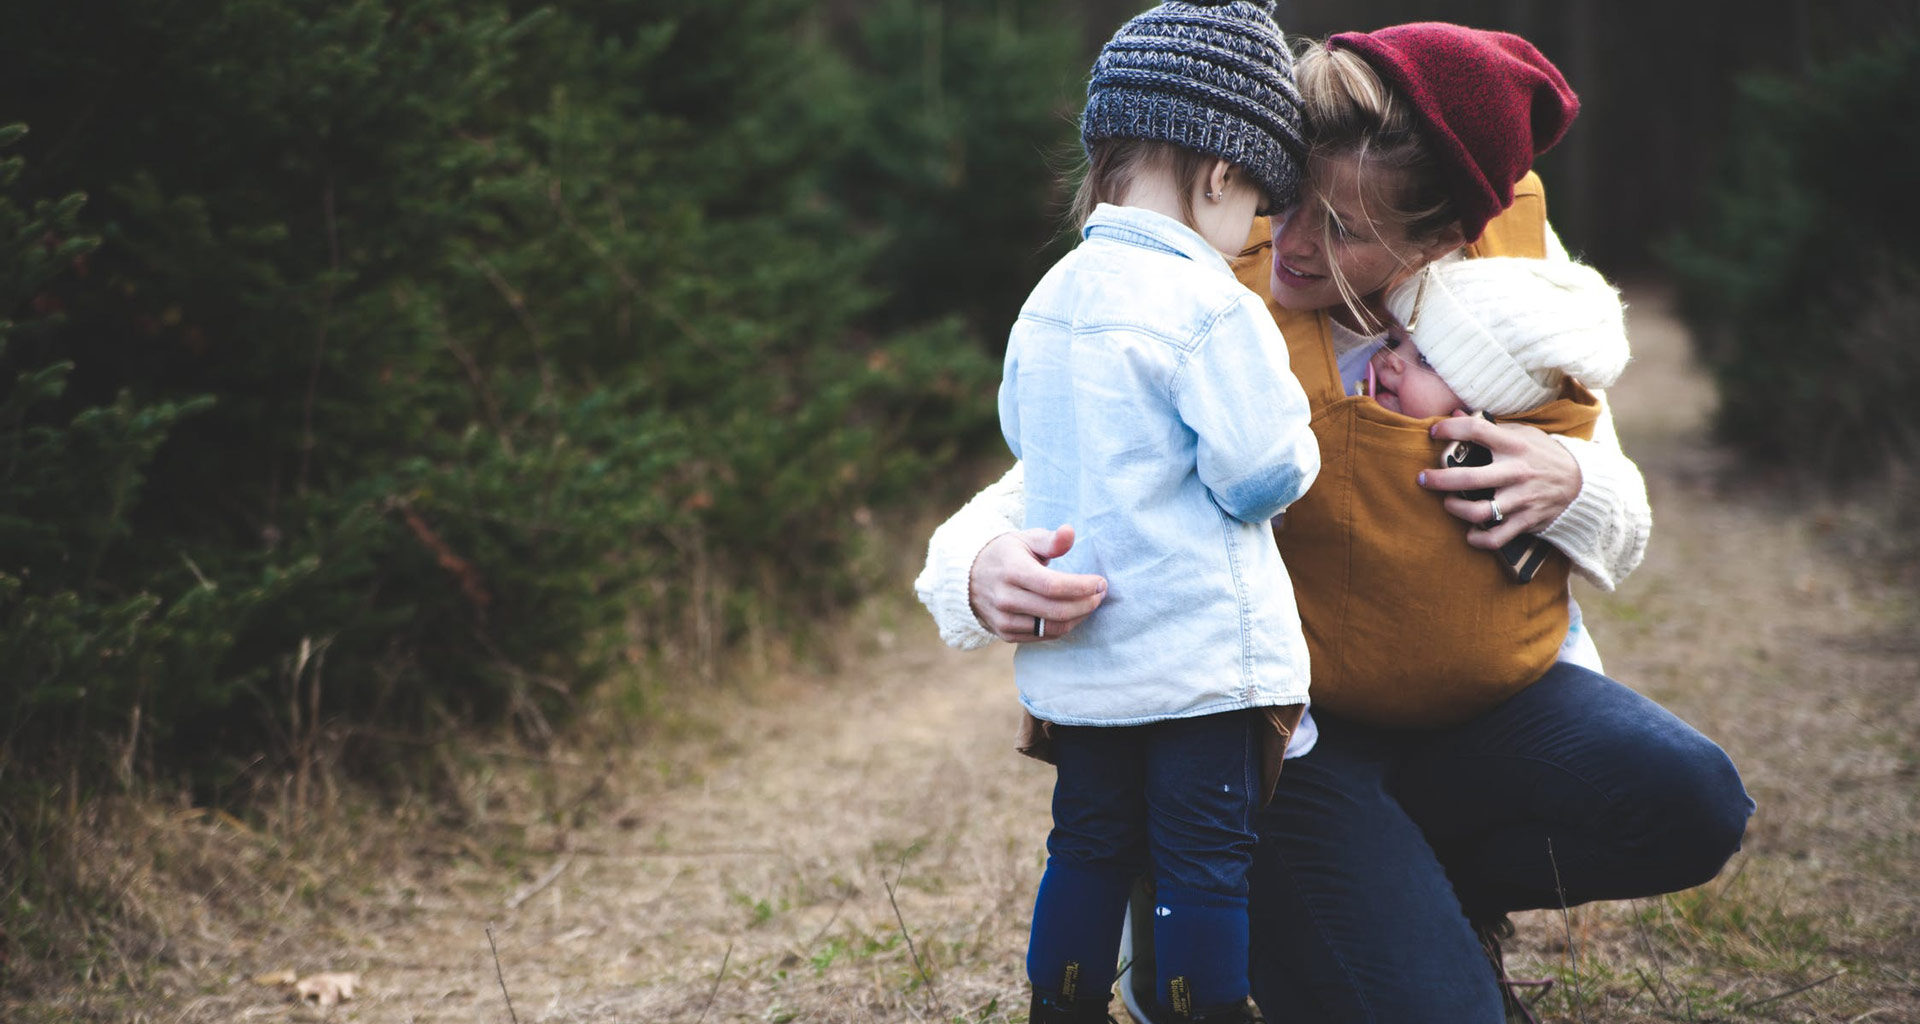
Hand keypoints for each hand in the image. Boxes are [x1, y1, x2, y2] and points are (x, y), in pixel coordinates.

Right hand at [968, 524, 1107, 642]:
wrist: (969, 578)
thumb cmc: (1006, 555)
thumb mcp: (1025, 540)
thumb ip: (1050, 540)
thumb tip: (1070, 532)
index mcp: (1012, 571)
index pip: (1053, 586)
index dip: (1081, 587)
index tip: (1100, 582)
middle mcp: (1006, 598)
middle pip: (1057, 610)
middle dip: (1087, 603)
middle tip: (1101, 593)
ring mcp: (1004, 619)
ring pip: (1053, 627)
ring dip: (1079, 617)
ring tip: (1090, 603)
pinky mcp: (1006, 634)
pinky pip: (1044, 636)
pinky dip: (1063, 626)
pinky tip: (1073, 613)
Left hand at [1420, 414, 1581, 549]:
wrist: (1582, 483)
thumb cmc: (1543, 455)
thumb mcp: (1523, 434)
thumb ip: (1490, 426)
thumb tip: (1455, 412)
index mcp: (1515, 446)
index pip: (1477, 430)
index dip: (1450, 428)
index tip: (1433, 432)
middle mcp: (1516, 472)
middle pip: (1469, 478)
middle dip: (1439, 480)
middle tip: (1423, 478)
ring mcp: (1521, 499)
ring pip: (1479, 511)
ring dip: (1456, 509)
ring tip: (1448, 503)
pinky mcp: (1527, 521)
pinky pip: (1497, 537)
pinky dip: (1479, 539)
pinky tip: (1470, 533)